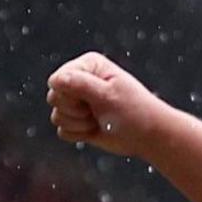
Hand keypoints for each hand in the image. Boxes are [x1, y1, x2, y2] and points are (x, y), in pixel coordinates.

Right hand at [46, 53, 176, 159]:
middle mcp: (79, 80)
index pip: (57, 80)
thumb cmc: (134, 111)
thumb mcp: (108, 95)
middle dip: (74, 111)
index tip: (94, 99)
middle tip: (97, 111)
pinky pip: (62, 131)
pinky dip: (79, 135)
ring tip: (99, 120)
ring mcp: (77, 101)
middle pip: (54, 98)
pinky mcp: (77, 121)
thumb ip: (80, 85)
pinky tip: (96, 129)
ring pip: (57, 116)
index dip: (70, 95)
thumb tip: (55, 80)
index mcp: (88, 65)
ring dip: (78, 124)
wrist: (148, 135)